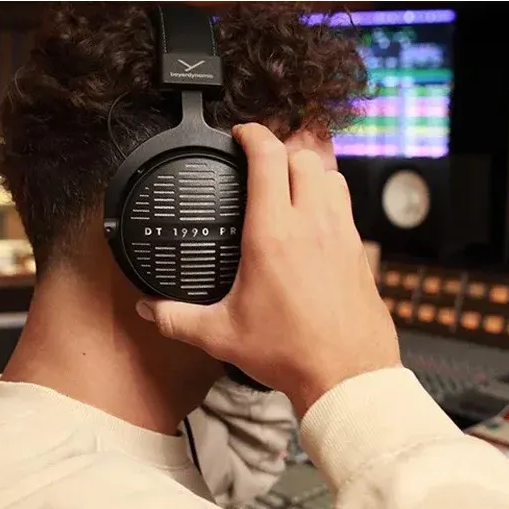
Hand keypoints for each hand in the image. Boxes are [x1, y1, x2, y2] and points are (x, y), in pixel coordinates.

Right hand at [136, 123, 399, 416]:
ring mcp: (341, 234)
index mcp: (273, 233)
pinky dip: (330, 198)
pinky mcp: (360, 251)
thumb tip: (148, 308)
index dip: (252, 134)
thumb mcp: (221, 335)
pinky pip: (347, 205)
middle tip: (262, 164)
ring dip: (310, 171)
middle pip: (304, 156)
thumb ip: (177, 318)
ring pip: (332, 175)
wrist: (346, 374)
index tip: (240, 134)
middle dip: (281, 151)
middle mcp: (312, 224)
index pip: (268, 157)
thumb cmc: (291, 352)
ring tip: (290, 185)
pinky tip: (315, 220)